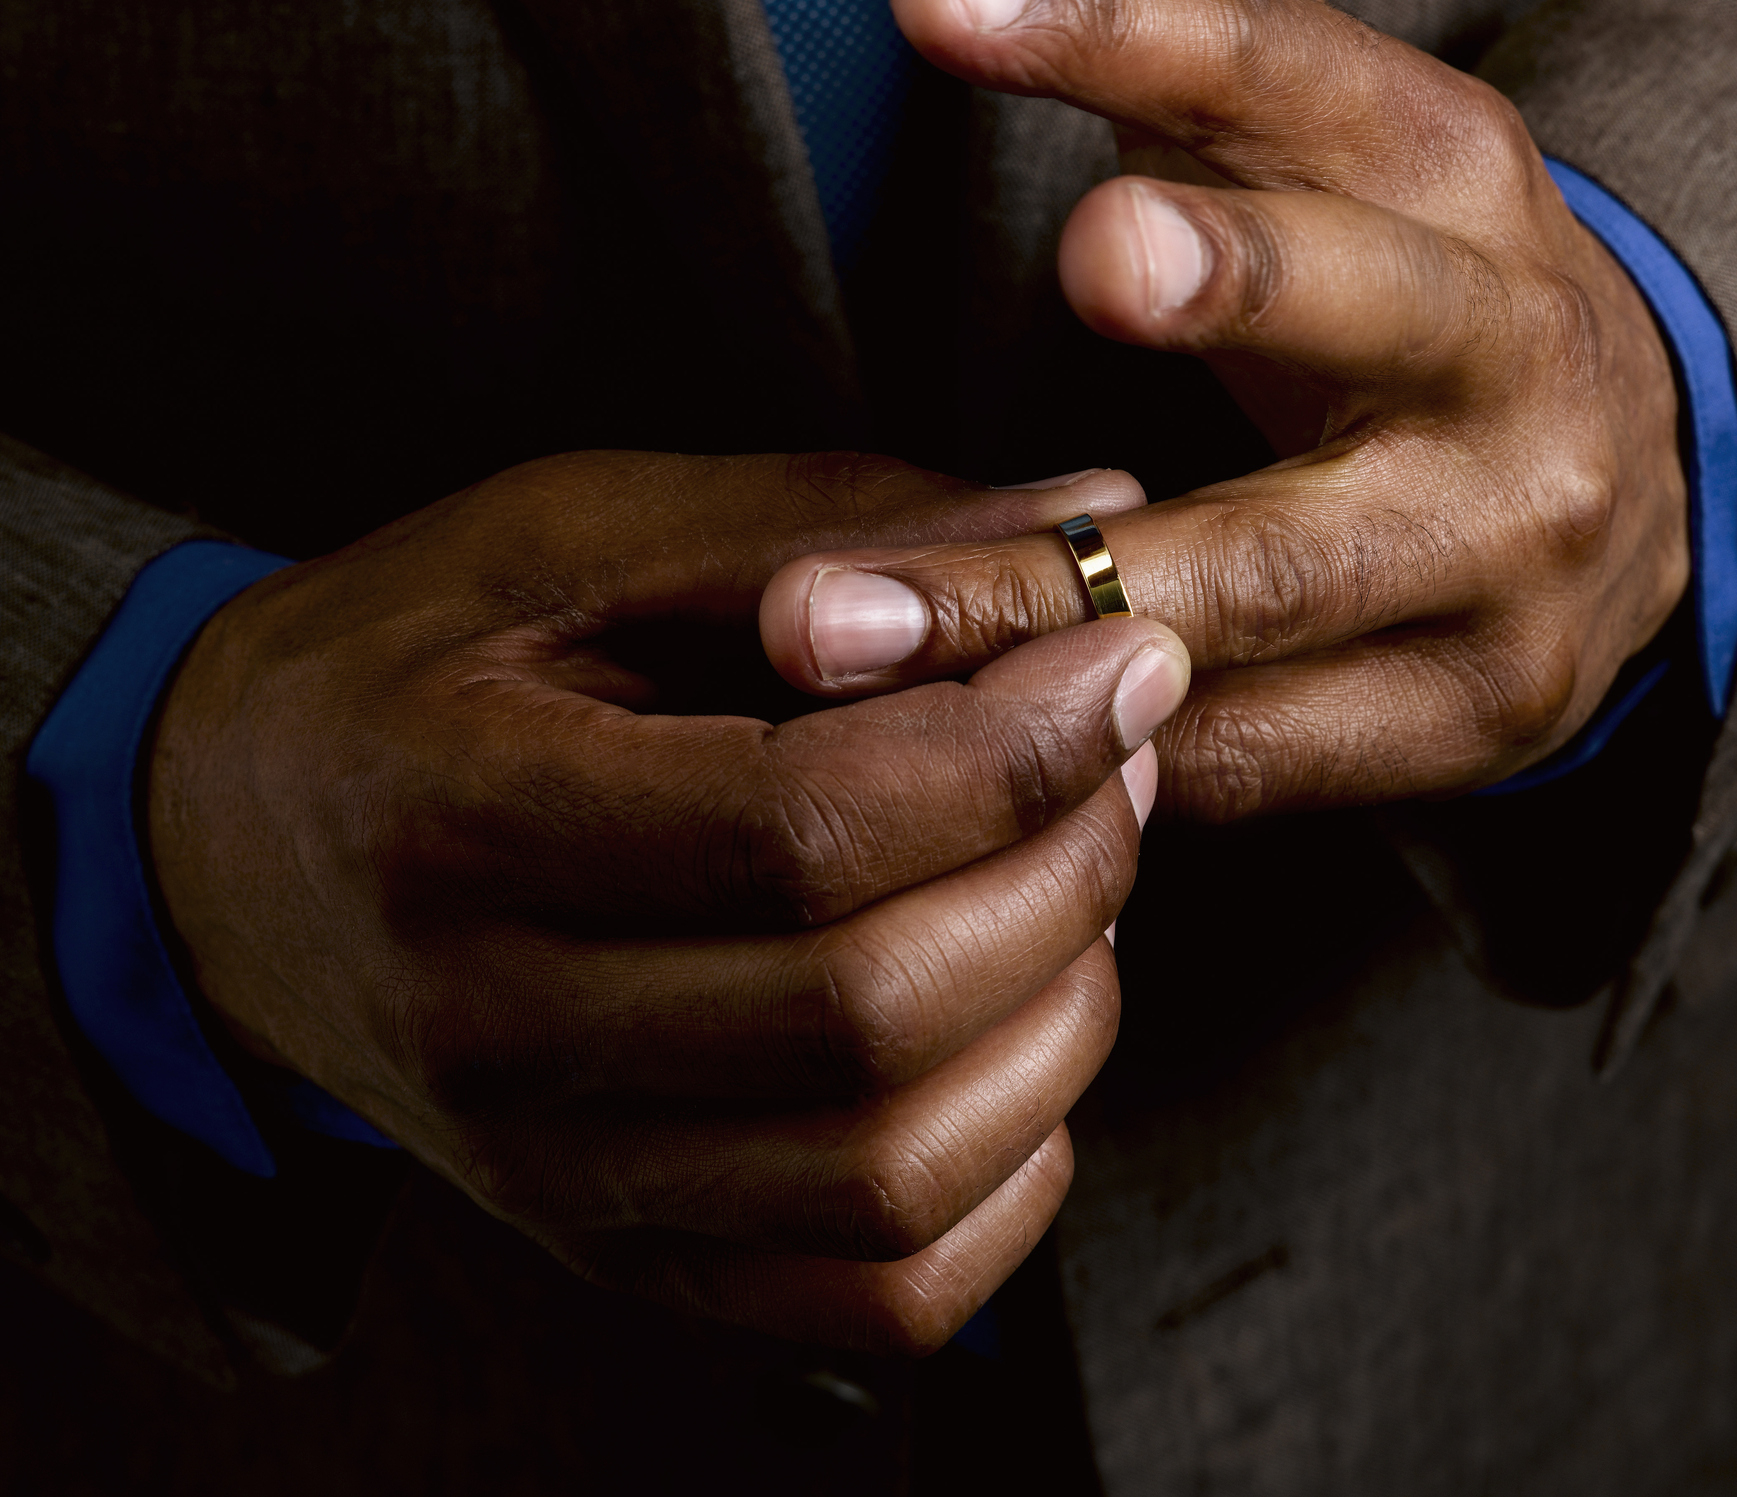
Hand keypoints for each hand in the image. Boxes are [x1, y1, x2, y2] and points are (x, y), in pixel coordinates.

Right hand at [147, 451, 1187, 1351]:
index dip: (1009, 750)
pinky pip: (873, 1291)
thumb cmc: (407, 665)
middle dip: (1063, 870)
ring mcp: (556, 1175)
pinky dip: (1005, 1182)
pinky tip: (1018, 1047)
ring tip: (1076, 892)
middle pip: (865, 1008)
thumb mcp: (575, 536)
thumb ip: (827, 526)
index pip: (799, 829)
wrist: (221, 850)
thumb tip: (1087, 514)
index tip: (1122, 665)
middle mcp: (497, 1035)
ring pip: (887, 1171)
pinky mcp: (618, 1247)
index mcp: (462, 820)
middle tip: (1114, 762)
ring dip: (1056, 1025)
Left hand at [760, 0, 1688, 818]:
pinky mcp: (1473, 714)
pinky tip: (959, 756)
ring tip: (847, 630)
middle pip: (1358, 316)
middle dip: (1229, 283)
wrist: (1623, 493)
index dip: (1129, 31)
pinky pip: (1256, 746)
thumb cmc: (1395, 309)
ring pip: (1265, 582)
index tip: (946, 7)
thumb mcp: (1324, 170)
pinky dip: (1101, 748)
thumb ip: (1167, 84)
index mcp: (1454, 182)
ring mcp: (1504, 553)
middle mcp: (1511, 356)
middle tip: (1094, 255)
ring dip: (1043, 606)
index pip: (1294, 76)